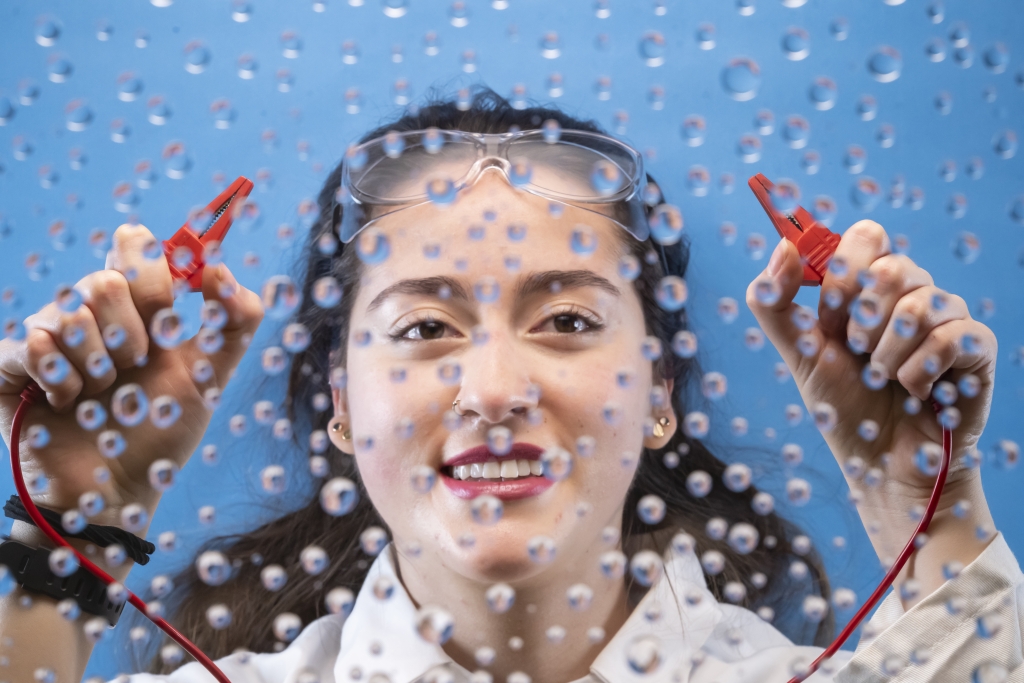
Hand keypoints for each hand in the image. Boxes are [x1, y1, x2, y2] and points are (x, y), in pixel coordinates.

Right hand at [0, 223, 263, 529]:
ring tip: (100, 395)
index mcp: (133, 309)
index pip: (133, 246)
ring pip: (70, 311)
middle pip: (107, 279)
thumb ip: (236, 322)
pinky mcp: (10, 365)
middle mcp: (88, 315)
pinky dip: (62, 379)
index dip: (152, 270)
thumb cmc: (162, 433)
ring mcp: (47, 338)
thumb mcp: (211, 377)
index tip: (169, 311)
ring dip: (98, 366)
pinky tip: (66, 403)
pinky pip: (32, 342)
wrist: (116, 490)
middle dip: (132, 335)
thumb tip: (220, 267)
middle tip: (133, 369)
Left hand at [746, 220, 996, 502]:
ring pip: (919, 304)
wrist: (880, 463)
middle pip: (892, 267)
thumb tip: (784, 245)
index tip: (830, 317)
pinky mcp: (976, 347)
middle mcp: (912, 293)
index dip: (843, 272)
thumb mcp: (798, 351)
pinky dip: (918, 372)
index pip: (867, 236)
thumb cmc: (843, 406)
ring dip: (886, 354)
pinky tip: (914, 391)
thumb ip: (775, 301)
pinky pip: (951, 336)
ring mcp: (948, 317)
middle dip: (861, 321)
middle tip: (858, 353)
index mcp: (869, 287)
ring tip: (883, 379)